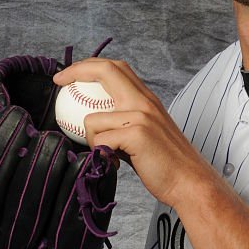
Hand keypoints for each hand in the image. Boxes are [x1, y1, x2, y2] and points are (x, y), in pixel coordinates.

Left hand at [53, 58, 216, 207]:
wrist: (189, 182)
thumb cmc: (165, 164)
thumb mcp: (145, 134)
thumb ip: (123, 123)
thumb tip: (93, 122)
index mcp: (146, 99)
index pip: (116, 68)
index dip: (89, 66)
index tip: (67, 76)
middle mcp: (144, 101)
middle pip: (106, 70)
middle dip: (77, 71)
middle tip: (59, 83)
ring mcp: (141, 116)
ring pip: (93, 118)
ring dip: (91, 140)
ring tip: (107, 154)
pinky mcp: (138, 134)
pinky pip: (100, 141)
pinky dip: (102, 154)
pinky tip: (115, 164)